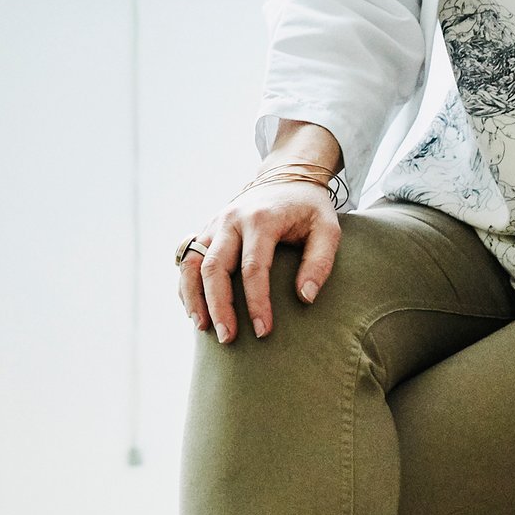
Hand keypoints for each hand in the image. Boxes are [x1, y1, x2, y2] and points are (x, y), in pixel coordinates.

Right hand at [181, 172, 344, 344]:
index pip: (253, 268)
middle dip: (219, 306)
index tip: (263, 332)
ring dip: (194, 297)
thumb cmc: (309, 208)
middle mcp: (231, 220)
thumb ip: (319, 263)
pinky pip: (186, 258)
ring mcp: (215, 223)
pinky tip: (194, 309)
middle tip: (227, 338)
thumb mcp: (327, 229)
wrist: (286, 176)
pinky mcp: (207, 229)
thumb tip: (305, 298)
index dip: (256, 303)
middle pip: (214, 267)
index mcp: (261, 220)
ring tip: (202, 328)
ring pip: (192, 262)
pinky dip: (186, 285)